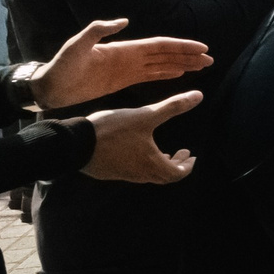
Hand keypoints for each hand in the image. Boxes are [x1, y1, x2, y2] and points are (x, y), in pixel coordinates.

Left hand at [36, 19, 210, 108]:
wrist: (51, 86)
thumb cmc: (63, 65)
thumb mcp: (77, 45)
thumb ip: (99, 30)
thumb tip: (124, 21)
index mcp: (124, 48)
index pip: (159, 45)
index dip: (181, 46)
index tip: (201, 48)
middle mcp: (131, 57)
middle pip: (166, 54)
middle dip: (188, 56)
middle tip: (210, 59)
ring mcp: (128, 69)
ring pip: (162, 65)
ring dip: (182, 64)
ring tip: (202, 66)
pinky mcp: (123, 81)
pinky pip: (151, 76)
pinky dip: (167, 74)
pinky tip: (179, 74)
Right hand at [79, 89, 199, 183]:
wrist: (74, 143)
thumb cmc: (113, 130)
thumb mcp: (146, 115)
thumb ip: (173, 106)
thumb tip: (199, 96)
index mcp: (151, 165)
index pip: (177, 174)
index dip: (187, 166)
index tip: (191, 156)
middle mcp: (138, 174)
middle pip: (164, 177)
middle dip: (176, 166)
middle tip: (182, 153)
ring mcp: (122, 174)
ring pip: (147, 175)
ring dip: (159, 165)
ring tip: (163, 153)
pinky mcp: (108, 171)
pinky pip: (131, 172)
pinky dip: (142, 164)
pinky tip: (137, 151)